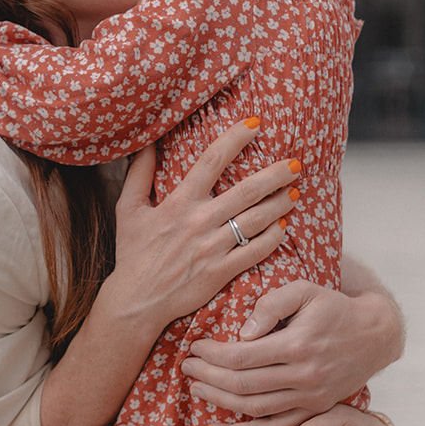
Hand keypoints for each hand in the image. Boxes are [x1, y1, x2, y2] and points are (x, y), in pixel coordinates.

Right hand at [109, 122, 300, 332]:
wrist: (137, 301)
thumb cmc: (132, 253)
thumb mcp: (128, 209)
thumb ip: (139, 173)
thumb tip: (147, 142)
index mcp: (178, 203)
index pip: (211, 161)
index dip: (235, 139)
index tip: (255, 124)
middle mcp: (199, 222)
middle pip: (246, 191)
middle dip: (275, 175)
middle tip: (296, 163)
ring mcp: (213, 248)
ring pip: (256, 220)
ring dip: (280, 204)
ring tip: (296, 191)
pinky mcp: (222, 272)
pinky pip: (255, 251)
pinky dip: (273, 238)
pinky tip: (284, 226)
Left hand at [183, 281, 399, 417]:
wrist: (374, 335)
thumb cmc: (332, 307)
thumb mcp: (304, 291)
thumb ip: (271, 305)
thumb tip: (242, 331)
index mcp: (298, 345)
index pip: (242, 356)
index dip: (212, 354)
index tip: (194, 347)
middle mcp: (304, 376)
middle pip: (243, 385)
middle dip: (209, 377)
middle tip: (186, 367)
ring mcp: (311, 397)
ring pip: (255, 408)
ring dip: (221, 401)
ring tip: (198, 387)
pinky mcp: (314, 409)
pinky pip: (276, 423)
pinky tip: (226, 417)